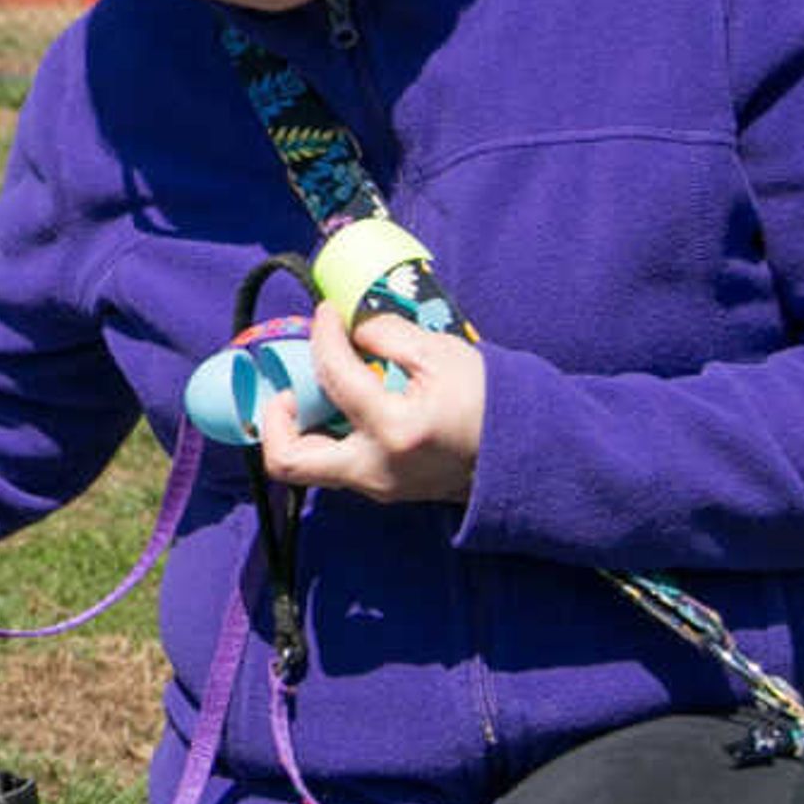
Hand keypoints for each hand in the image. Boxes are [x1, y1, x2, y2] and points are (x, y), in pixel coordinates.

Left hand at [257, 307, 482, 505]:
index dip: (323, 334)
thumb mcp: (443, 353)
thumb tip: (350, 330)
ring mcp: (376, 487)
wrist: (526, 455)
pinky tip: (342, 405)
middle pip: (287, 459)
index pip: (334, 375)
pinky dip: (324, 433)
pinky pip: (333, 464)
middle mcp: (375, 469)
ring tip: (319, 390)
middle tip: (295, 383)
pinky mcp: (382, 489)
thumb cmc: (491, 402)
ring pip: (307, 465)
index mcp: (394, 430)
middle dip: (276, 415)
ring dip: (298, 425)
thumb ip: (388, 335)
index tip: (327, 314)